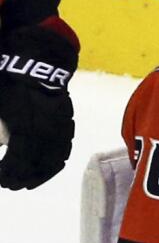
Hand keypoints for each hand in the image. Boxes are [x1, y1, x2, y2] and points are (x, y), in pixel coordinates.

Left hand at [0, 22, 77, 189]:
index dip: (8, 175)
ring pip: (56, 159)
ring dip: (42, 173)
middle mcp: (47, 132)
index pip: (18, 163)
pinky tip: (49, 164)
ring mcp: (60, 127)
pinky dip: (56, 160)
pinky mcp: (67, 121)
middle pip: (39, 166)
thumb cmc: (9, 78)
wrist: (37, 58)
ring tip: (29, 180)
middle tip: (11, 184)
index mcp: (27, 129)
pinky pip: (65, 147)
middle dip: (24, 178)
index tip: (0, 180)